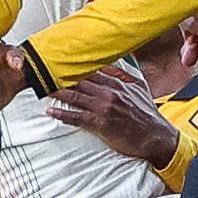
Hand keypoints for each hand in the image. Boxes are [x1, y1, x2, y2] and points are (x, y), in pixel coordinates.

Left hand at [41, 62, 179, 166]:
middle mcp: (109, 93)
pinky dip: (63, 114)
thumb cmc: (146, 113)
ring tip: (41, 88)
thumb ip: (123, 75)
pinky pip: (77, 117)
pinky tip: (51, 111)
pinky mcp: (101, 124)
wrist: (156, 136)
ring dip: (57, 92)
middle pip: (79, 80)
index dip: (72, 66)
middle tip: (42, 72)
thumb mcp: (138, 88)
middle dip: (60, 76)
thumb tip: (109, 65)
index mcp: (117, 83)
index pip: (90, 70)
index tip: (58, 61)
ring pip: (75, 96)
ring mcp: (104, 108)